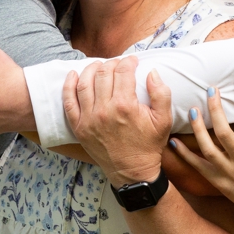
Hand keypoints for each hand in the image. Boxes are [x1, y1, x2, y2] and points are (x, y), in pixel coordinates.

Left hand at [63, 56, 171, 186]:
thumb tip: (151, 72)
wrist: (132, 172)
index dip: (129, 62)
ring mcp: (88, 119)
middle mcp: (104, 110)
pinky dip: (68, 86)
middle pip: (103, 74)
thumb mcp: (164, 120)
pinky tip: (74, 75)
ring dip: (91, 69)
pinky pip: (69, 102)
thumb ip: (161, 93)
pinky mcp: (79, 127)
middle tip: (118, 64)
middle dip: (112, 63)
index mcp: (125, 106)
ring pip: (84, 83)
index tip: (133, 61)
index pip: (123, 72)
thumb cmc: (149, 145)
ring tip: (99, 65)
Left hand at [169, 73, 233, 233]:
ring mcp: (229, 173)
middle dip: (215, 108)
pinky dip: (185, 156)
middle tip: (210, 89)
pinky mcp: (220, 183)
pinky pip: (199, 169)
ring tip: (192, 109)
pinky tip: (174, 142)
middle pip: (223, 131)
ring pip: (207, 148)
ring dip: (197, 128)